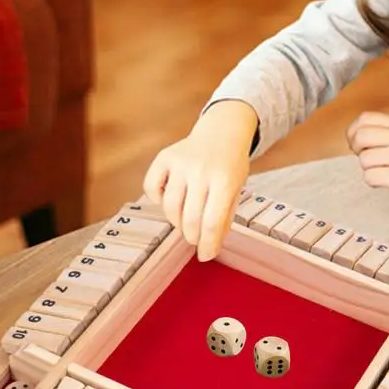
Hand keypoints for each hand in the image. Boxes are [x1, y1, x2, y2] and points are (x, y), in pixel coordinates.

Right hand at [143, 100, 258, 259]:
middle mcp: (201, 170)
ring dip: (176, 221)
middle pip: (189, 219)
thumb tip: (207, 249)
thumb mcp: (236, 189)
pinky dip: (157, 200)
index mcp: (225, 180)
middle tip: (196, 239)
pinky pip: (151, 189)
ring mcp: (180, 162)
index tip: (205, 256)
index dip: (207, 245)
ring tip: (186, 219)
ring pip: (169, 207)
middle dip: (192, 237)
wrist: (222, 132)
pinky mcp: (164, 157)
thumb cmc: (230, 166)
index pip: (212, 222)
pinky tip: (171, 199)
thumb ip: (224, 218)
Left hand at [346, 111, 388, 211]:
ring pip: (364, 159)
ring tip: (384, 170)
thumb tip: (352, 135)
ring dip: (368, 168)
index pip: (364, 118)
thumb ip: (383, 132)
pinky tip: (386, 181)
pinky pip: (370, 177)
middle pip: (360, 136)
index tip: (357, 143)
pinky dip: (373, 182)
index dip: (353, 131)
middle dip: (358, 150)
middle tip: (369, 158)